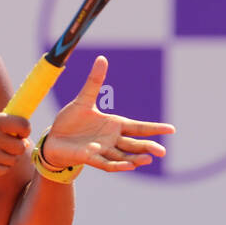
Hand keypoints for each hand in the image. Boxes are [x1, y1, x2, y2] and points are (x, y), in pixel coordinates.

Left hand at [42, 56, 175, 171]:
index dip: (154, 128)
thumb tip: (102, 58)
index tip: (172, 129)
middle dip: (148, 148)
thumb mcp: (83, 100)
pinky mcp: (89, 158)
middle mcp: (112, 139)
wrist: (53, 138)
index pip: (138, 127)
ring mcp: (102, 150)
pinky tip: (128, 166)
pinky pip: (106, 163)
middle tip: (163, 151)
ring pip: (123, 156)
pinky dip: (117, 165)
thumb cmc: (70, 121)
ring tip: (148, 159)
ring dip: (135, 159)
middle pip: (134, 144)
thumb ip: (94, 82)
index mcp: (114, 125)